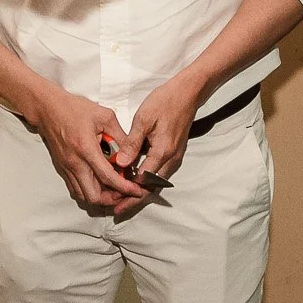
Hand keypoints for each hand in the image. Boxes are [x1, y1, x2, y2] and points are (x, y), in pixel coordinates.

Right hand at [26, 84, 145, 213]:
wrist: (48, 109)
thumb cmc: (73, 109)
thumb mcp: (104, 116)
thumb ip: (120, 136)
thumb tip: (131, 153)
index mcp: (86, 149)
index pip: (108, 178)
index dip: (125, 187)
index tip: (136, 189)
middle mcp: (75, 163)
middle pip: (94, 196)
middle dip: (113, 199)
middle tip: (125, 191)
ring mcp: (67, 168)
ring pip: (84, 197)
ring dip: (101, 197)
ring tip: (114, 189)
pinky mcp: (63, 169)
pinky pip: (76, 189)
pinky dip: (90, 191)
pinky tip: (99, 183)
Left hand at [119, 72, 205, 207]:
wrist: (187, 93)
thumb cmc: (164, 102)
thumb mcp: (143, 119)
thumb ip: (132, 143)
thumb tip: (121, 164)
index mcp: (162, 152)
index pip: (144, 181)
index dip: (128, 194)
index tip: (114, 202)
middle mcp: (171, 160)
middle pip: (151, 188)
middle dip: (134, 201)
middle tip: (116, 210)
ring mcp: (174, 158)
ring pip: (156, 183)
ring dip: (140, 193)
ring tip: (122, 200)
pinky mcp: (174, 154)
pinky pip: (159, 174)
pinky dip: (147, 183)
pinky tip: (134, 183)